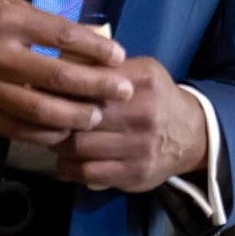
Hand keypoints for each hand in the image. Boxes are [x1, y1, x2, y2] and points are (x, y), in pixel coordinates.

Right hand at [0, 0, 132, 145]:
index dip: (96, 49)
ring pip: (39, 110)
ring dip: (75, 116)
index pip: (63, 36)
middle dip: (97, 87)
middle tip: (124, 93)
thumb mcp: (0, 5)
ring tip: (98, 117)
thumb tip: (86, 38)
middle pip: (58, 77)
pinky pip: (15, 129)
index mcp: (7, 21)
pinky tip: (63, 133)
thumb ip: (40, 23)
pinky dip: (43, 133)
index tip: (119, 56)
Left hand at [51, 56, 206, 192]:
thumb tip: (60, 62)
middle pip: (79, 116)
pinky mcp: (134, 173)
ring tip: (54, 139)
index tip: (42, 89)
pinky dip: (68, 168)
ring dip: (58, 145)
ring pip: (79, 147)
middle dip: (55, 118)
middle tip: (44, 118)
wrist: (192, 134)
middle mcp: (141, 113)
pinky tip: (65, 162)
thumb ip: (106, 66)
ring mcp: (138, 146)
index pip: (89, 81)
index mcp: (140, 81)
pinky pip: (87, 173)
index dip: (60, 87)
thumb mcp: (141, 71)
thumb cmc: (157, 98)